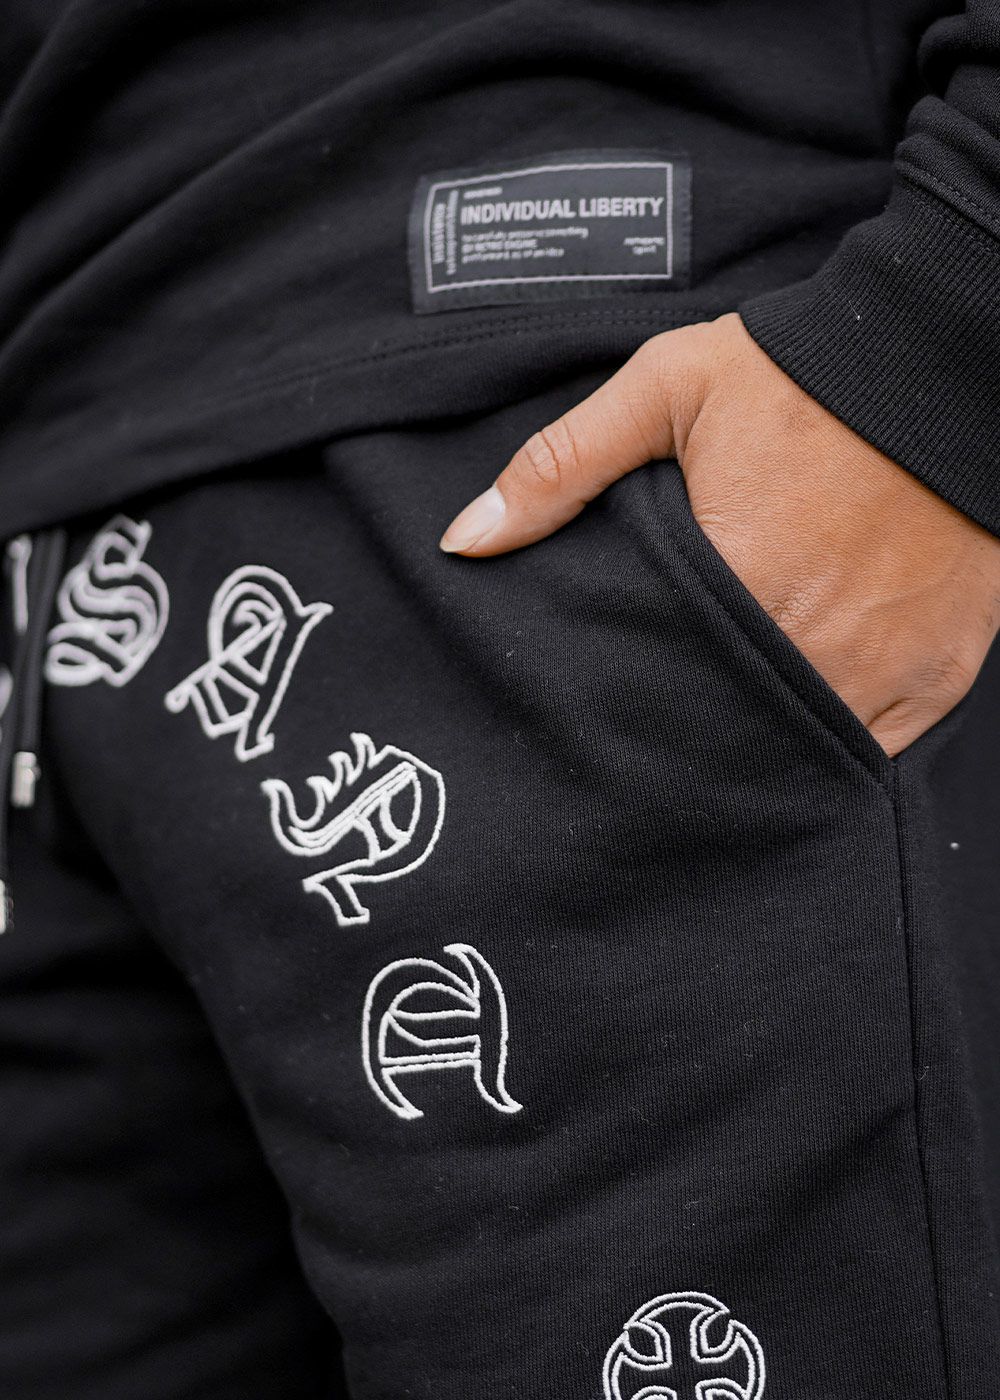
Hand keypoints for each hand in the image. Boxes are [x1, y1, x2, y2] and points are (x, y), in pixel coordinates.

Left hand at [439, 312, 999, 755]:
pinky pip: (871, 746)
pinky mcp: (937, 679)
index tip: (609, 692)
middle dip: (685, 726)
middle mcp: (809, 651)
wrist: (945, 359)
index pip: (651, 687)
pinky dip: (832, 733)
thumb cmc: (800, 376)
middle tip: (662, 704)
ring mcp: (882, 675)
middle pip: (719, 731)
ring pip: (793, 750)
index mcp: (733, 588)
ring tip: (726, 708)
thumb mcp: (664, 392)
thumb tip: (465, 541)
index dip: (624, 696)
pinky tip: (800, 705)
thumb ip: (559, 467)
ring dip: (755, 738)